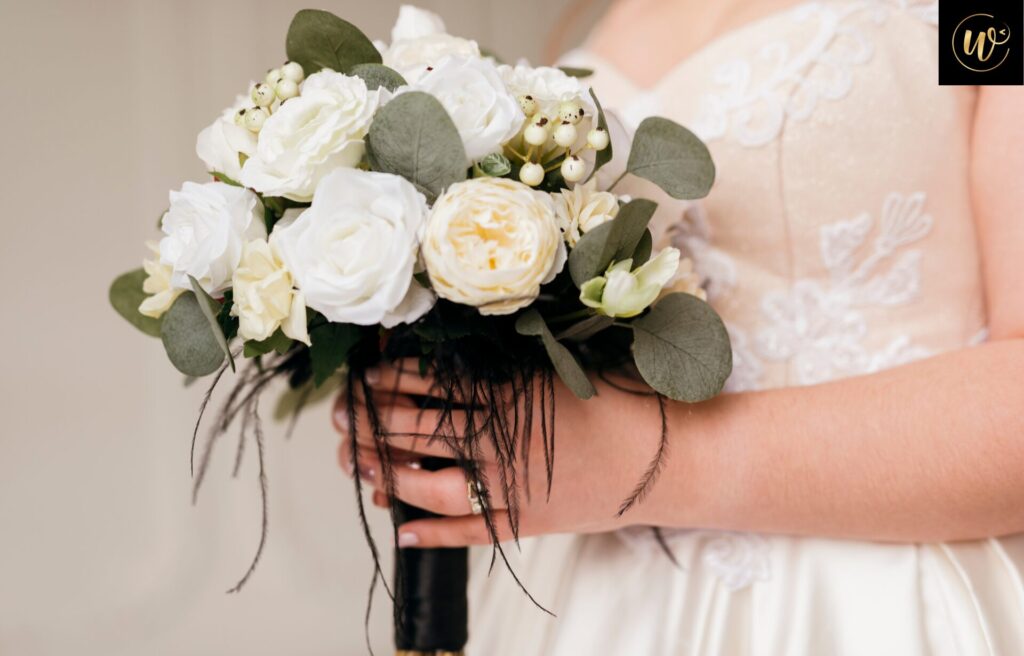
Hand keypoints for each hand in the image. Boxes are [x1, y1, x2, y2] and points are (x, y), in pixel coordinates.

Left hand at [332, 360, 669, 547]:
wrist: (676, 459)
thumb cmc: (630, 400)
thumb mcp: (571, 364)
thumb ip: (519, 359)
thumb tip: (464, 352)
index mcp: (512, 393)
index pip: (431, 384)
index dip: (390, 379)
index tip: (365, 374)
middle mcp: (503, 440)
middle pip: (418, 430)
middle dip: (372, 421)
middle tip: (342, 415)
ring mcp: (512, 486)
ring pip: (429, 481)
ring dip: (386, 472)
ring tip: (356, 463)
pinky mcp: (528, 521)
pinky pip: (471, 533)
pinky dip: (434, 535)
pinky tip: (402, 533)